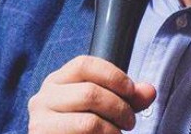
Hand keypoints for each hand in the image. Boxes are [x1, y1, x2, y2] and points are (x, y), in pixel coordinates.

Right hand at [28, 55, 155, 133]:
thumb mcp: (105, 106)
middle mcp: (43, 98)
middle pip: (89, 93)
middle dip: (119, 107)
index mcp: (57, 81)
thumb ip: (127, 97)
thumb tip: (150, 91)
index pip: (84, 64)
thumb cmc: (83, 126)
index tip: (132, 91)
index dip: (113, 75)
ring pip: (88, 122)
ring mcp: (40, 123)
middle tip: (130, 121)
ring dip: (112, 130)